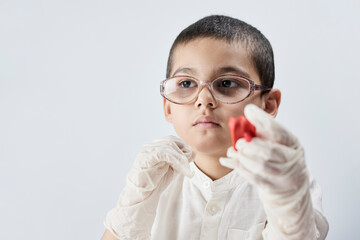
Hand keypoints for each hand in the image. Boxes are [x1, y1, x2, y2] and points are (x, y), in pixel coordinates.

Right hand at [105, 135, 193, 239]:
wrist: (142, 195)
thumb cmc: (155, 182)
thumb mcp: (172, 169)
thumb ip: (182, 160)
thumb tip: (194, 151)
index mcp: (155, 147)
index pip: (172, 139)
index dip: (183, 147)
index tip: (189, 160)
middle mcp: (149, 147)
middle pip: (171, 141)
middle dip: (183, 152)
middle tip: (188, 167)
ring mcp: (146, 152)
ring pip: (168, 146)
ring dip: (181, 158)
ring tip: (185, 170)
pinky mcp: (144, 159)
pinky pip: (162, 153)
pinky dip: (175, 159)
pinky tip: (179, 168)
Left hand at [220, 104, 317, 239]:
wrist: (290, 191)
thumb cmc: (280, 160)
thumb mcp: (278, 144)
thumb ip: (264, 133)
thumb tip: (246, 116)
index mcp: (293, 144)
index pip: (279, 131)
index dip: (263, 120)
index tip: (249, 110)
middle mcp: (292, 160)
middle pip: (270, 151)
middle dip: (250, 145)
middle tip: (239, 142)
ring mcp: (283, 176)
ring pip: (261, 166)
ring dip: (242, 157)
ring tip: (232, 151)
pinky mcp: (272, 188)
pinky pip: (252, 177)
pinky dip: (238, 167)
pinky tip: (228, 160)